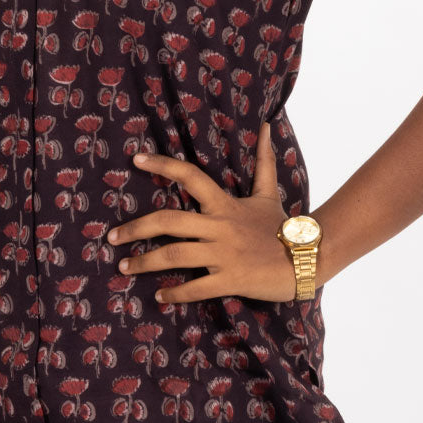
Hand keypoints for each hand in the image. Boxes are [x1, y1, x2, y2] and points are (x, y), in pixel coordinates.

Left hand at [106, 122, 296, 305]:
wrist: (310, 256)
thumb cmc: (283, 226)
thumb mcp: (268, 192)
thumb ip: (263, 161)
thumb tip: (266, 126)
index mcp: (224, 204)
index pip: (190, 176)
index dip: (163, 165)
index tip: (136, 159)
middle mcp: (220, 226)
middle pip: (169, 221)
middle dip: (136, 227)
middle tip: (112, 236)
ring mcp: (225, 254)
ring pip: (175, 255)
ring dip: (145, 261)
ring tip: (124, 266)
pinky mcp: (232, 279)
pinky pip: (197, 288)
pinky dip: (175, 293)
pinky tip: (160, 296)